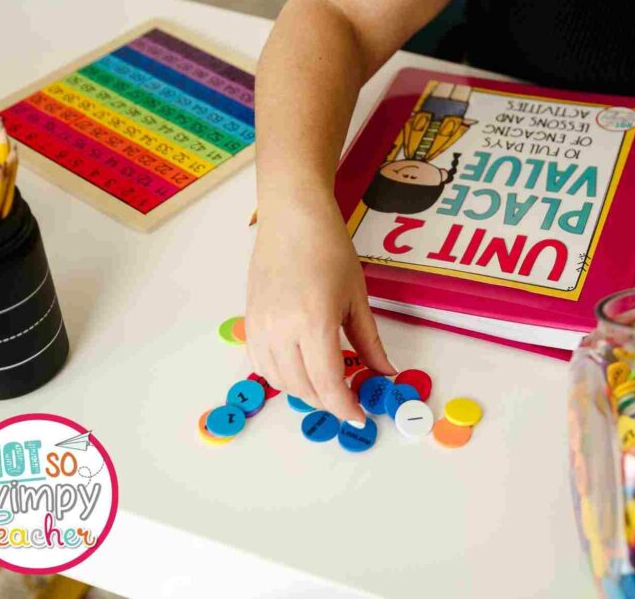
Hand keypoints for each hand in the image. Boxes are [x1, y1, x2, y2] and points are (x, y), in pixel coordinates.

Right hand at [246, 195, 395, 421]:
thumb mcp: (357, 297)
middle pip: (303, 388)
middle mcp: (282, 330)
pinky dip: (280, 377)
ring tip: (326, 385)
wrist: (292, 217)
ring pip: (278, 382)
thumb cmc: (329, 249)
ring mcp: (261, 326)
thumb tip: (385, 372)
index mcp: (314, 323)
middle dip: (328, 402)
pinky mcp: (249, 321)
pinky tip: (299, 369)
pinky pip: (261, 364)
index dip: (345, 408)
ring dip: (304, 392)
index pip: (328, 384)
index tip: (360, 417)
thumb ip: (369, 341)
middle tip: (349, 399)